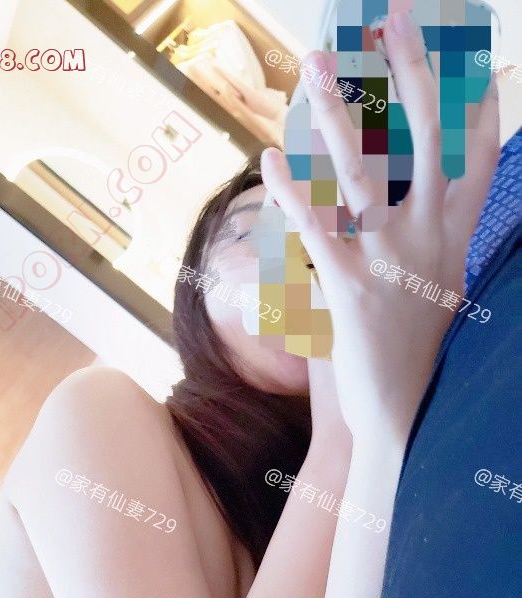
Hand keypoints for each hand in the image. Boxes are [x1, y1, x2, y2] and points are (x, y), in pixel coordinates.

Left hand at [261, 12, 499, 446]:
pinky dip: (289, 194)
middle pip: (424, 138)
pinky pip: (315, 231)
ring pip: (363, 173)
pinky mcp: (351, 292)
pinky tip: (269, 159)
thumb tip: (417, 193)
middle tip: (393, 17)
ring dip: (337, 113)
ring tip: (314, 64)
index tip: (462, 41)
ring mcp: (392, 262)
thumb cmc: (411, 344)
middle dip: (410, 72)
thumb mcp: (435, 280)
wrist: (400, 412)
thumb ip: (430, 230)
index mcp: (454, 233)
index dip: (469, 89)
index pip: (474, 148)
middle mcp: (430, 238)